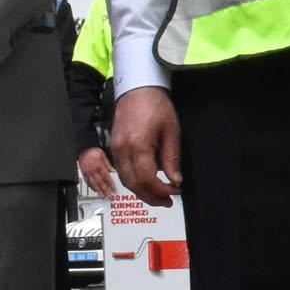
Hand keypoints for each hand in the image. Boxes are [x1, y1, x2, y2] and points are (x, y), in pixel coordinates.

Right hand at [78, 145, 117, 195]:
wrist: (82, 149)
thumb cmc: (93, 151)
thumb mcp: (103, 155)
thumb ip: (108, 164)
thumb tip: (113, 170)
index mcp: (99, 166)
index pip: (106, 177)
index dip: (110, 184)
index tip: (114, 189)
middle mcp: (93, 171)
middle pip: (100, 183)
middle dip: (105, 190)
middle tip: (109, 196)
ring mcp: (88, 173)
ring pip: (94, 184)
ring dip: (99, 191)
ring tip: (102, 196)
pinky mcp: (84, 174)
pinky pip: (88, 182)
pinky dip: (91, 187)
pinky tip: (95, 190)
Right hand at [112, 86, 181, 200]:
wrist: (137, 89)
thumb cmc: (155, 104)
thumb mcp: (171, 130)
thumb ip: (172, 158)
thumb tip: (175, 180)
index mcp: (138, 144)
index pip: (147, 178)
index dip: (161, 190)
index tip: (174, 191)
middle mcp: (123, 149)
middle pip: (134, 184)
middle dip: (151, 197)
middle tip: (167, 201)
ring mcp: (115, 149)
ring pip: (125, 180)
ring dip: (142, 191)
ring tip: (159, 195)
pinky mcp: (114, 147)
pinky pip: (121, 171)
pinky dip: (134, 181)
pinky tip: (146, 182)